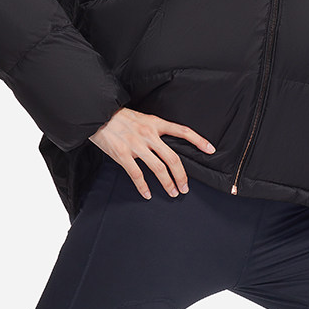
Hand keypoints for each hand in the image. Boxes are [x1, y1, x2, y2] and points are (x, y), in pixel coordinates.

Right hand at [88, 107, 215, 200]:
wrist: (98, 113)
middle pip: (172, 157)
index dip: (198, 140)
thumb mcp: (142, 118)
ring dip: (167, 183)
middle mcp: (148, 134)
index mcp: (155, 123)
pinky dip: (143, 187)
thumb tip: (167, 146)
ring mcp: (136, 145)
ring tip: (173, 192)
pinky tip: (147, 194)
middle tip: (185, 187)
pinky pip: (137, 175)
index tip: (211, 150)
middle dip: (181, 175)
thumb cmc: (120, 117)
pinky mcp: (122, 154)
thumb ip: (154, 130)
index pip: (182, 131)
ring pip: (158, 168)